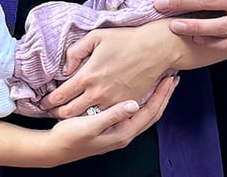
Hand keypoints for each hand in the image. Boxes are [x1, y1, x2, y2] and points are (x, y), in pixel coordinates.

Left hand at [40, 23, 181, 117]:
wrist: (154, 48)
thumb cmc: (125, 39)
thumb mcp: (95, 36)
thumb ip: (75, 51)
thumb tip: (65, 69)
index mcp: (88, 75)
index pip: (60, 95)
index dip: (48, 101)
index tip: (44, 102)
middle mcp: (98, 92)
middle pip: (69, 112)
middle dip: (56, 113)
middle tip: (51, 111)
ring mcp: (112, 101)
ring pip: (86, 119)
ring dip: (74, 118)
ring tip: (66, 115)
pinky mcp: (125, 104)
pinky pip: (104, 117)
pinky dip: (93, 118)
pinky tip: (88, 114)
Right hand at [41, 75, 177, 165]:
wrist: (55, 149)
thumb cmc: (71, 137)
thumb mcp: (90, 125)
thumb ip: (112, 115)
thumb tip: (134, 104)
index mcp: (123, 133)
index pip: (151, 112)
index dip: (162, 95)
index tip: (170, 78)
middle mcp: (125, 134)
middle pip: (152, 113)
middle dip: (163, 95)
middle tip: (171, 77)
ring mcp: (119, 131)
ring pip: (144, 112)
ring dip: (154, 97)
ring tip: (160, 82)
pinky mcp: (112, 127)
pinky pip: (134, 112)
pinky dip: (142, 100)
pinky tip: (140, 91)